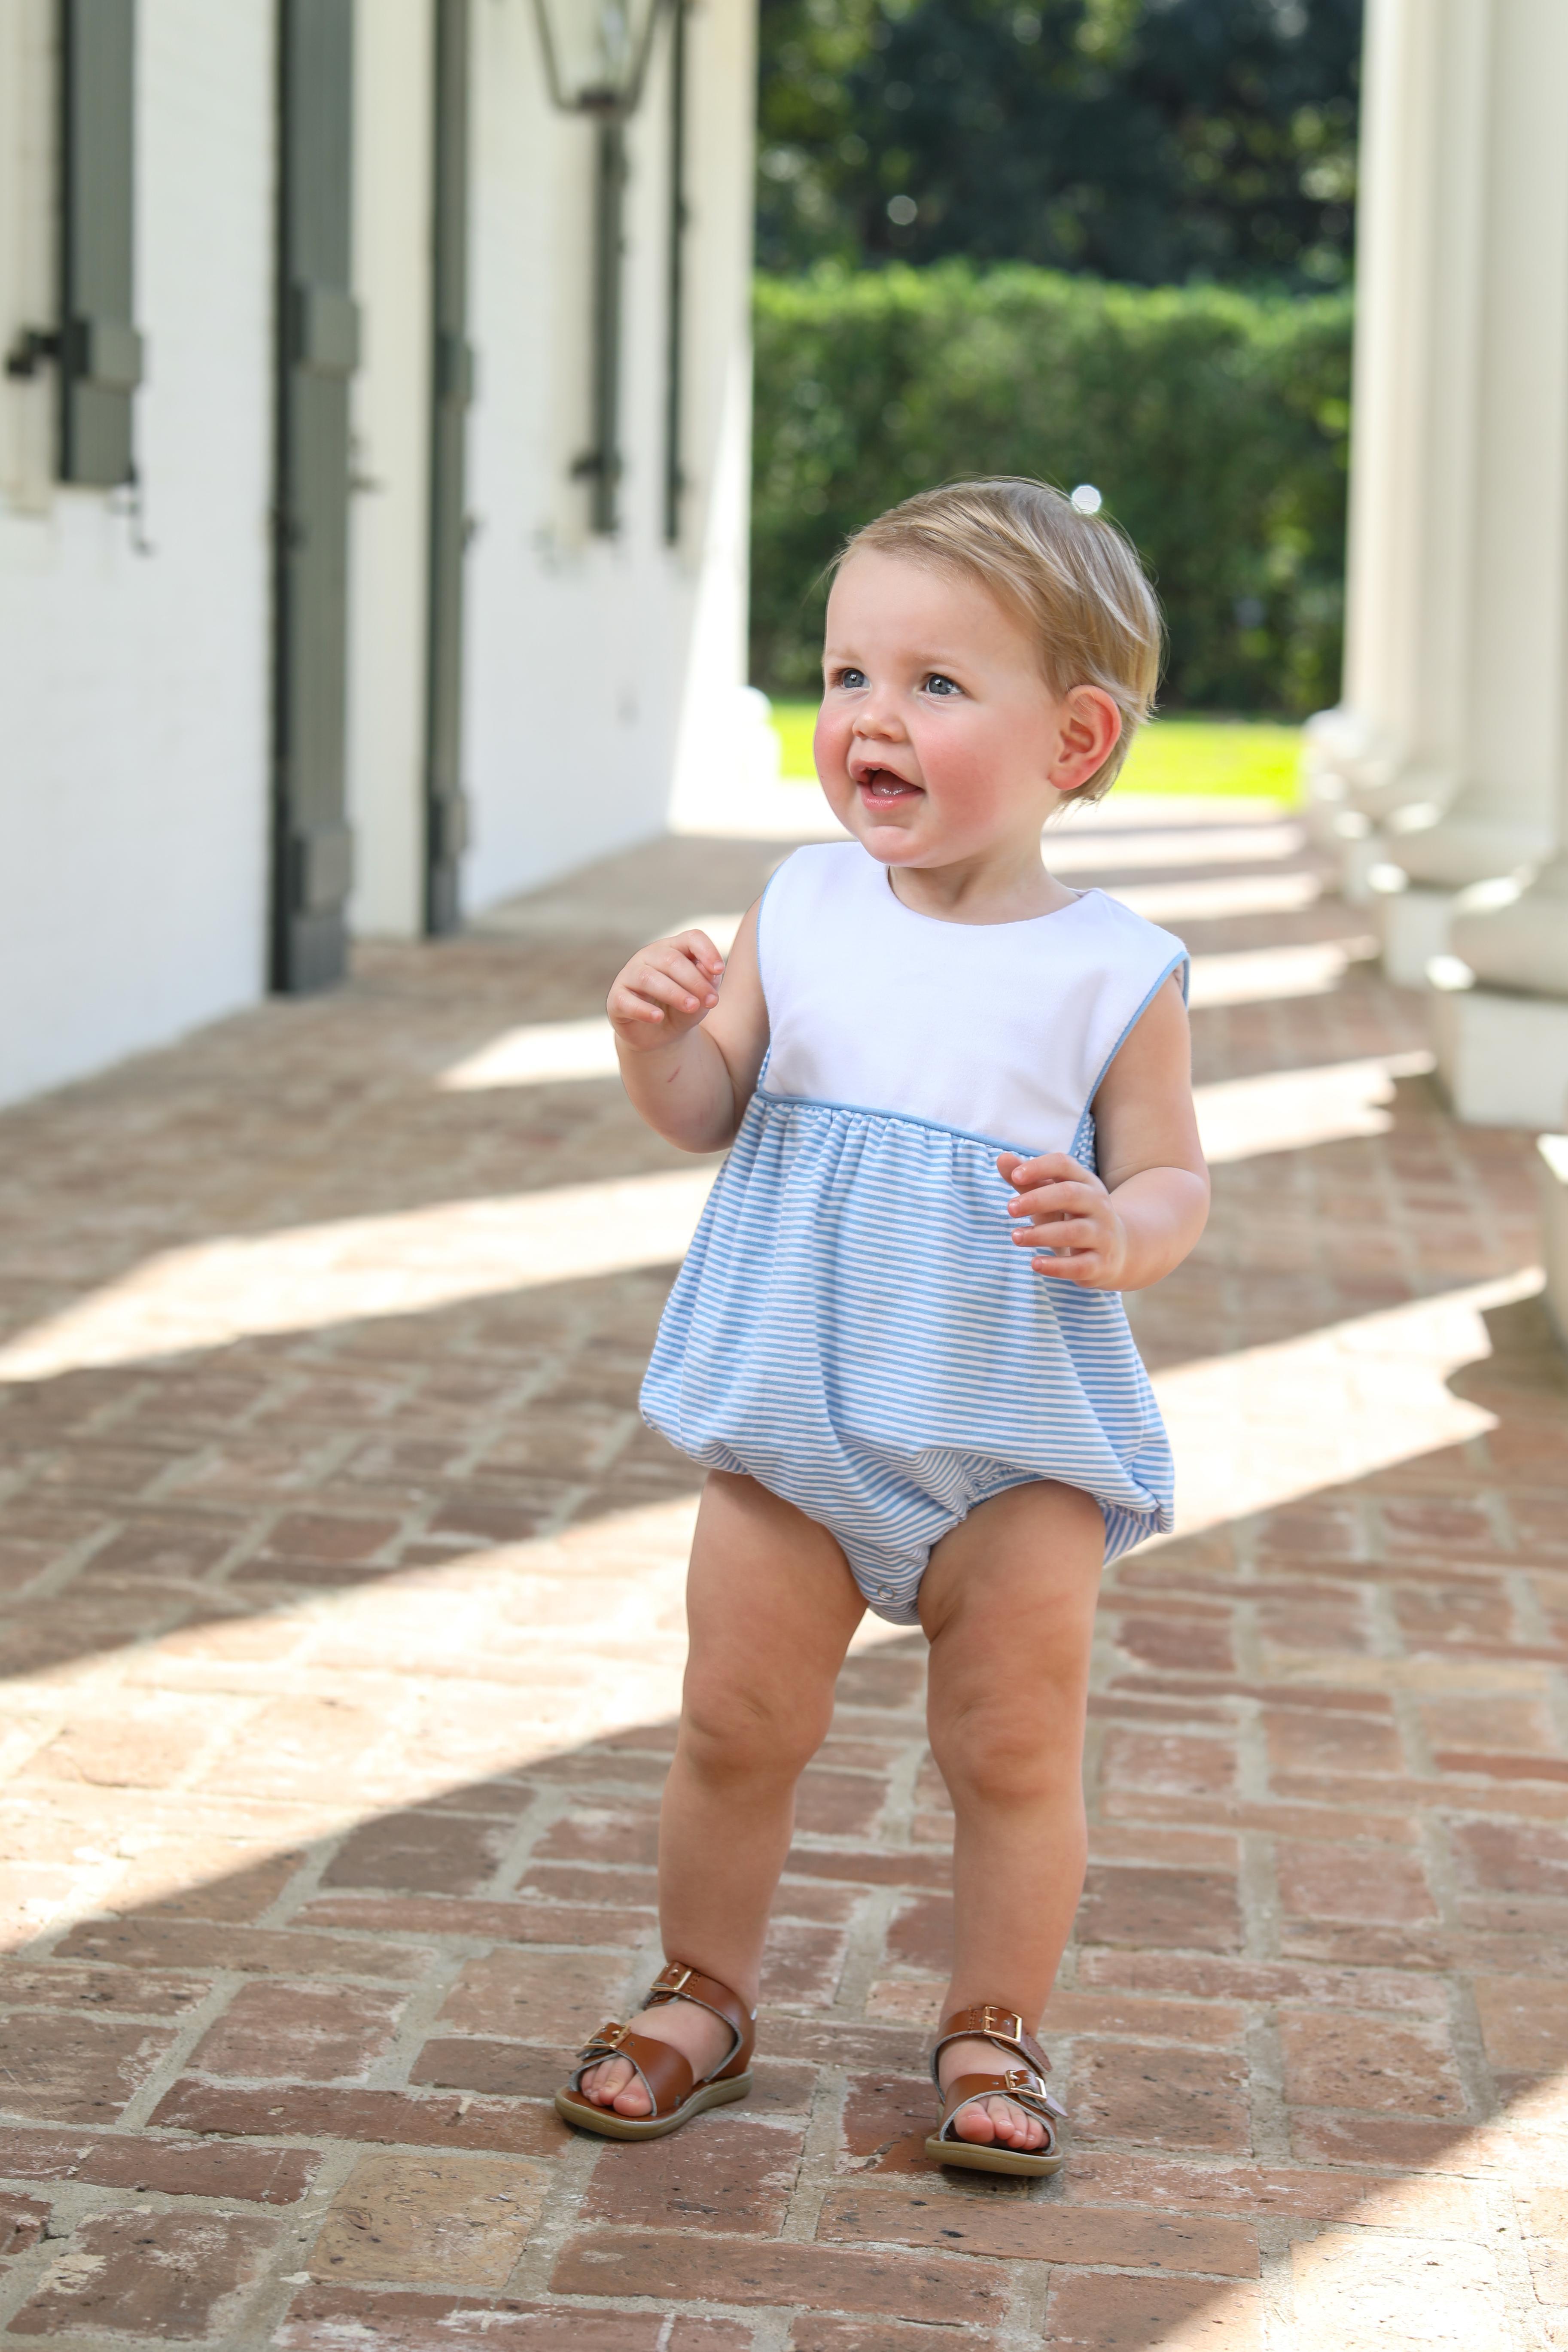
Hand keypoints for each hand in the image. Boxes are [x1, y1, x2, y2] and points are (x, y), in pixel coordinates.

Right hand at [607, 931, 724, 1053]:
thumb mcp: (701, 998)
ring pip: (649, 978)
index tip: (720, 970)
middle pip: (672, 960)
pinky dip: (643, 1010)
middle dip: (695, 981)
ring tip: (692, 1007)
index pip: (691, 938)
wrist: (660, 1036)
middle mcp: (649, 956)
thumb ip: (707, 983)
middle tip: (712, 1001)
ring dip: (674, 993)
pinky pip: (627, 1001)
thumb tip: (710, 971)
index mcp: (674, 949)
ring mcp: (630, 975)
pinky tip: (658, 1017)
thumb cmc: (682, 1009)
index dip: (707, 951)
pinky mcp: (617, 999)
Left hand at [997, 1150, 1127, 1287]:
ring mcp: (1103, 1234)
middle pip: (1070, 1195)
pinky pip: (1079, 1265)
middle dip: (1037, 1200)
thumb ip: (1028, 1180)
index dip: (1039, 1167)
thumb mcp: (1051, 1197)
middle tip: (1010, 1208)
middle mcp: (1098, 1204)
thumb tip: (1002, 1158)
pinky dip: (1056, 1266)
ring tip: (1015, 1237)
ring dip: (1041, 1234)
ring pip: (1074, 1231)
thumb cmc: (1073, 1217)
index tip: (1015, 1176)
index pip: (1064, 1165)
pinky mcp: (1101, 1263)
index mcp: (1085, 1182)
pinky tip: (1035, 1264)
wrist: (1116, 1251)